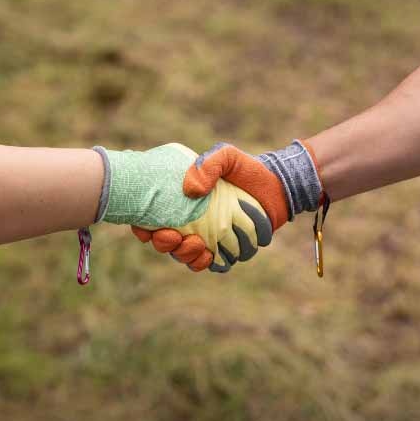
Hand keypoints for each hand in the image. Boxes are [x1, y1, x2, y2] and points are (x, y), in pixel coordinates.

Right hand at [96, 143, 271, 270]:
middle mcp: (190, 222)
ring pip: (184, 256)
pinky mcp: (225, 250)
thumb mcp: (226, 156)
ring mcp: (207, 238)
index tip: (145, 229)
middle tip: (173, 236)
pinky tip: (208, 255)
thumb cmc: (248, 169)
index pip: (152, 218)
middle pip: (166, 242)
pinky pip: (209, 264)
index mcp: (181, 202)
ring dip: (184, 255)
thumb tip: (191, 190)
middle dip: (164, 244)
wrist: (277, 186)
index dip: (142, 227)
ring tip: (196, 246)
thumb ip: (209, 164)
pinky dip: (205, 263)